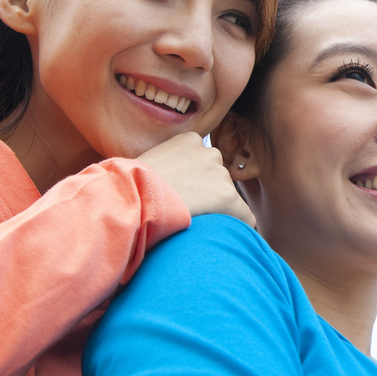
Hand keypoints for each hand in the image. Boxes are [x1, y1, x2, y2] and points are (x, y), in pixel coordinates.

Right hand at [137, 132, 255, 226]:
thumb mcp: (150, 166)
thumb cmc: (130, 188)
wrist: (131, 199)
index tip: (179, 197)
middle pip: (218, 181)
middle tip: (182, 210)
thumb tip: (175, 185)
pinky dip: (237, 227)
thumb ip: (170, 169)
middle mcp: (210, 152)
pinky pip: (246, 217)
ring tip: (188, 219)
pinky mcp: (227, 196)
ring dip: (215, 211)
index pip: (204, 164)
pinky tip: (217, 234)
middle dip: (206, 197)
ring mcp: (220, 173)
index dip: (194, 185)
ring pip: (228, 199)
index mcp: (190, 141)